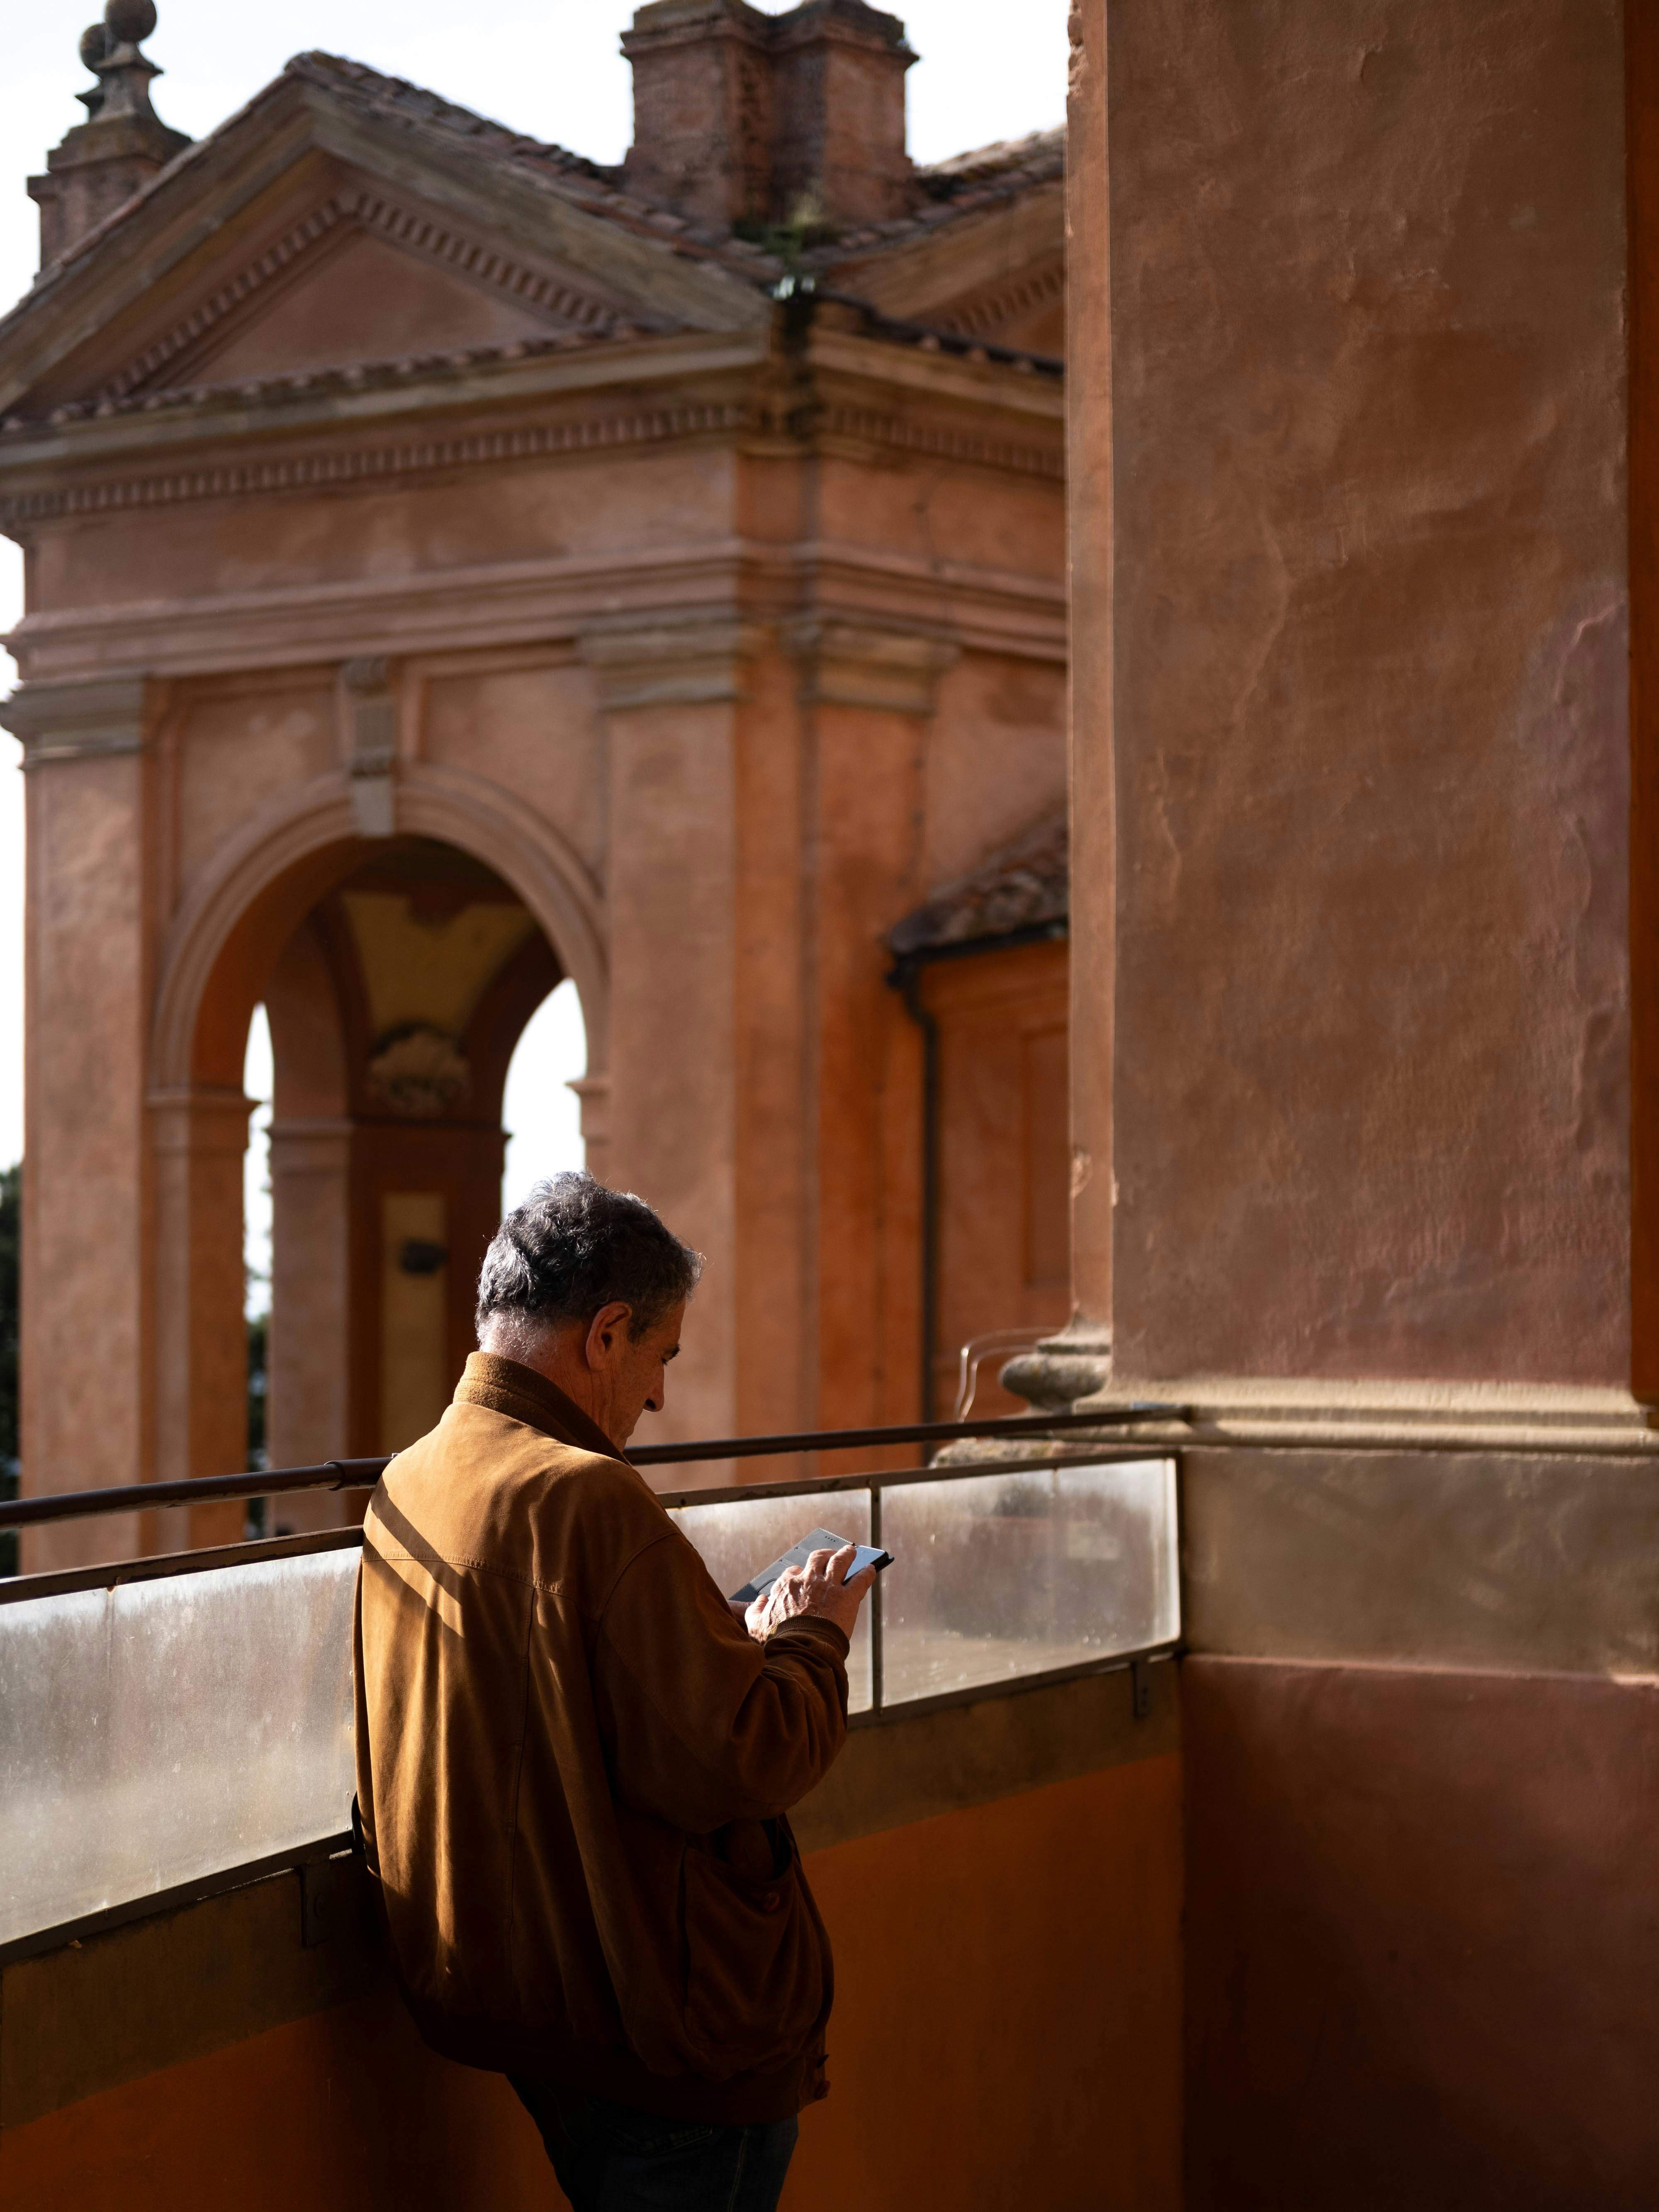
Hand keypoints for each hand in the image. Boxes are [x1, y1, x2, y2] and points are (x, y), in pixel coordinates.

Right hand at [748, 1545, 875, 1641]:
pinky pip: (861, 1579)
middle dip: (824, 1555)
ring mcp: (829, 1586)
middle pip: (817, 1558)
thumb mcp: (756, 1626)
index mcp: (787, 1586)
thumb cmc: (777, 1641)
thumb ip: (754, 1611)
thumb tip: (761, 1600)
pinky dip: (867, 1573)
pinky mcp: (847, 1597)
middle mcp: (808, 1580)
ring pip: (840, 1561)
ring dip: (846, 1554)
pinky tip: (871, 1569)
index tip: (803, 1576)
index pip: (793, 1572)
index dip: (800, 1574)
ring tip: (851, 1551)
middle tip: (830, 1554)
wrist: (800, 1651)